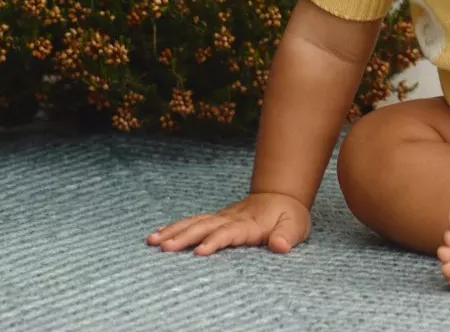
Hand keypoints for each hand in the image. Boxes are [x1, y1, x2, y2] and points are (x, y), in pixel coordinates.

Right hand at [146, 192, 309, 255]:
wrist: (281, 196)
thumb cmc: (289, 216)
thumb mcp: (296, 226)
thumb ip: (288, 236)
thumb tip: (280, 246)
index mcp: (249, 223)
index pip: (229, 232)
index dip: (215, 241)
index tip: (200, 252)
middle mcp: (231, 218)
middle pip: (205, 227)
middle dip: (185, 237)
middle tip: (164, 247)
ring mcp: (221, 217)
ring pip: (194, 223)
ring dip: (173, 231)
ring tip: (152, 240)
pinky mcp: (216, 218)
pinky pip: (193, 221)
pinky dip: (175, 227)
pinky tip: (158, 234)